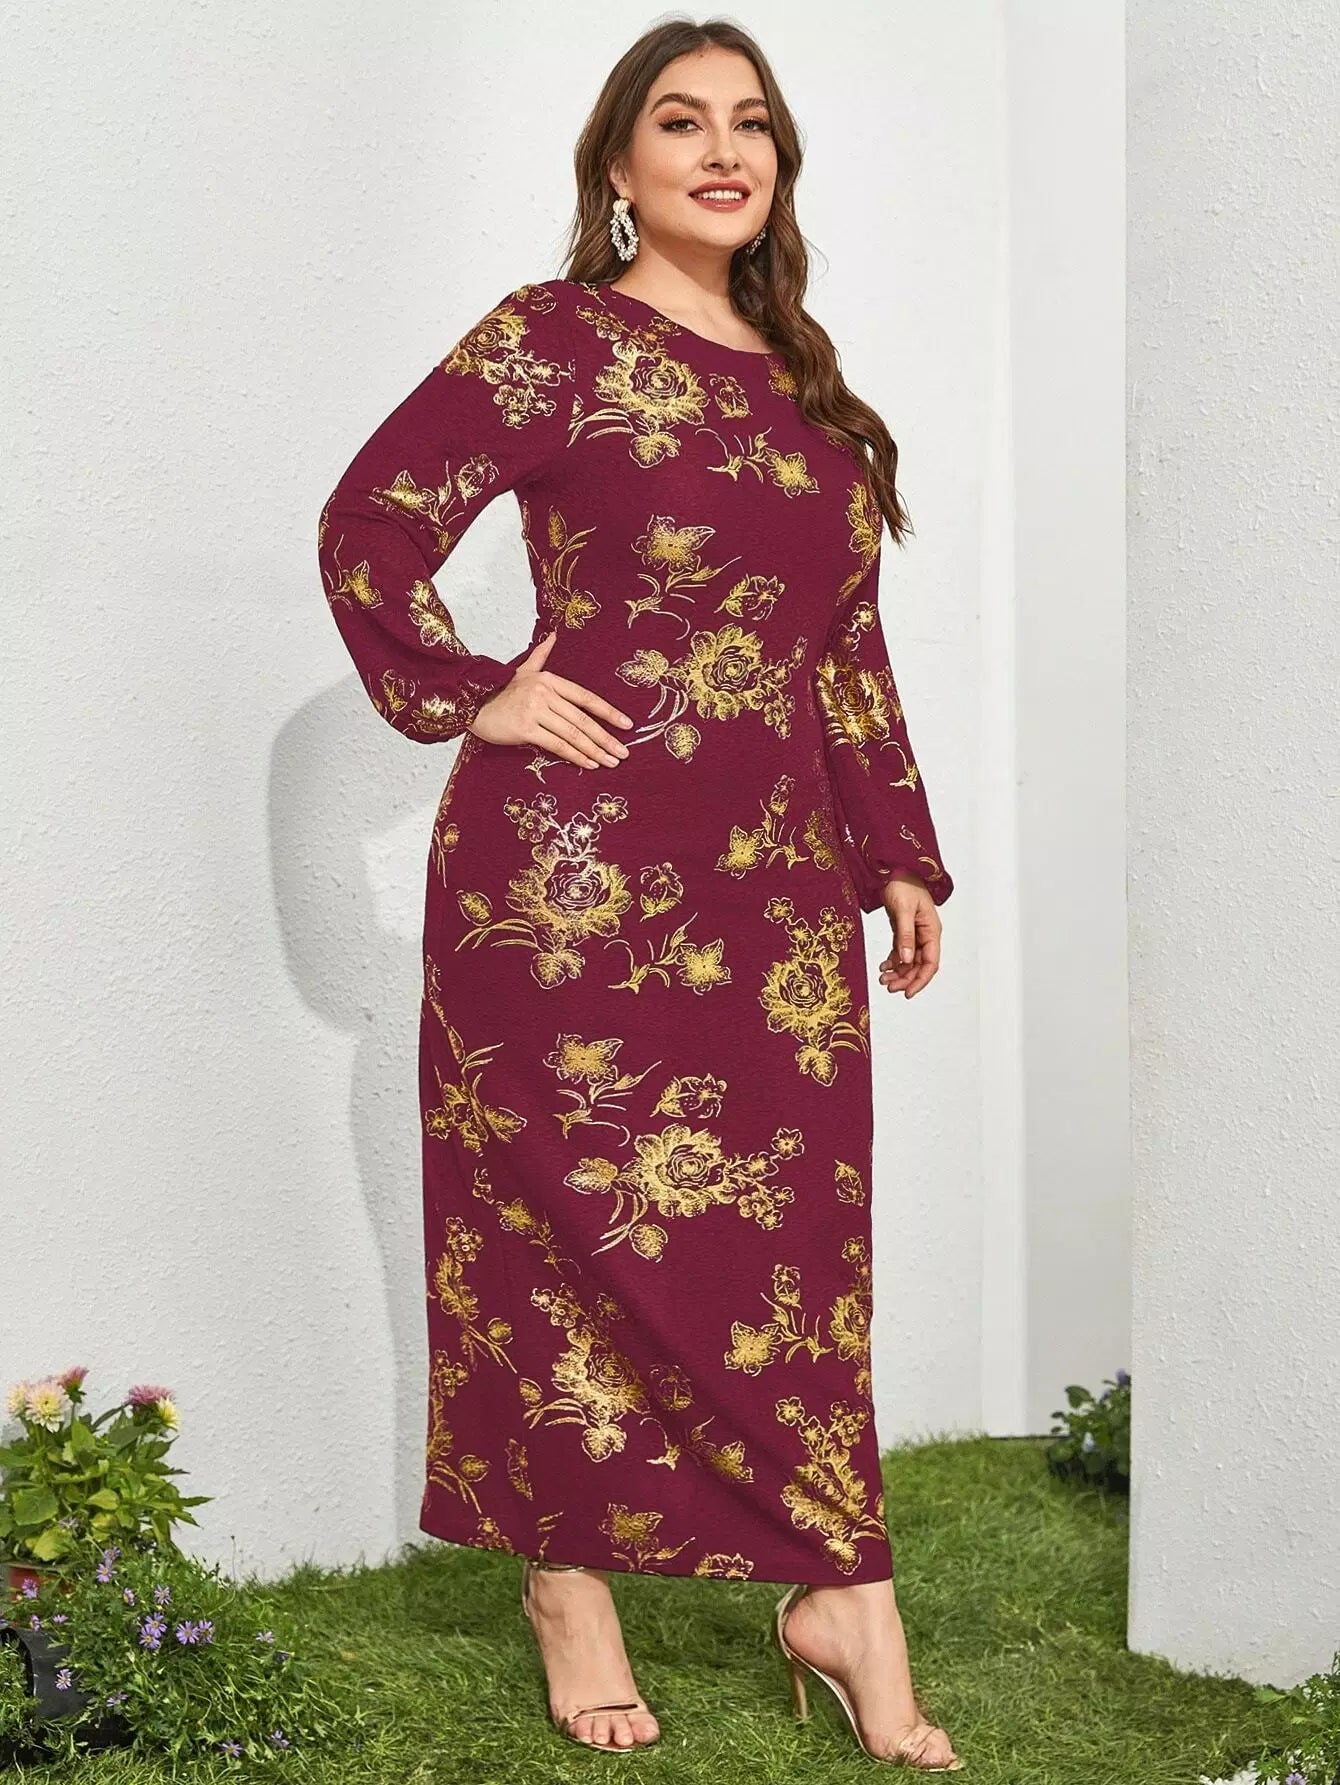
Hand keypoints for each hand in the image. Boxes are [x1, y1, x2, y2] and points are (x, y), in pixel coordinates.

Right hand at [469, 631, 633, 768]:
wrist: (471, 705)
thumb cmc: (500, 692)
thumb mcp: (522, 670)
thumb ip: (541, 655)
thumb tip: (554, 634)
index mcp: (549, 680)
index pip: (586, 698)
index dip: (608, 712)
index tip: (627, 725)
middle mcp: (544, 693)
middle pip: (582, 719)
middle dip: (606, 738)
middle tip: (623, 753)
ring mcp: (535, 711)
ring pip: (572, 734)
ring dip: (595, 750)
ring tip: (611, 762)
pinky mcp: (525, 729)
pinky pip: (556, 745)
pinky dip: (575, 756)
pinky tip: (589, 763)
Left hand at [876, 871, 941, 998]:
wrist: (892, 867)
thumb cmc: (902, 883)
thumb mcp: (903, 910)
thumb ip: (905, 935)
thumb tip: (905, 960)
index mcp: (931, 930)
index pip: (931, 962)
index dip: (921, 980)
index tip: (908, 993)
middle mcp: (926, 934)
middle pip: (919, 965)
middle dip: (906, 978)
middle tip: (888, 988)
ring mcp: (915, 932)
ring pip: (909, 960)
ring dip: (898, 972)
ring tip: (882, 980)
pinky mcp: (903, 929)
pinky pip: (901, 951)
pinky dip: (893, 961)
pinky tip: (883, 968)